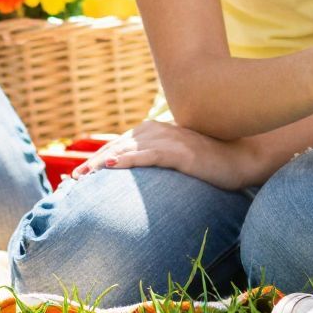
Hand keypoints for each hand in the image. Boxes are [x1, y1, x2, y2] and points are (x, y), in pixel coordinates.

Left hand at [72, 120, 266, 192]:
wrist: (241, 158)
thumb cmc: (209, 161)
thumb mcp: (176, 158)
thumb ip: (155, 160)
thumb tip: (136, 177)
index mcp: (153, 132)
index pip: (117, 147)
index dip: (95, 161)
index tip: (76, 177)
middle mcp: (157, 131)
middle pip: (116, 148)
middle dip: (92, 164)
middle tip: (71, 180)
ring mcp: (169, 140)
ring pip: (127, 151)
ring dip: (102, 163)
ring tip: (82, 175)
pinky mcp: (181, 151)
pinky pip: (149, 156)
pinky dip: (128, 160)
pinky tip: (112, 167)